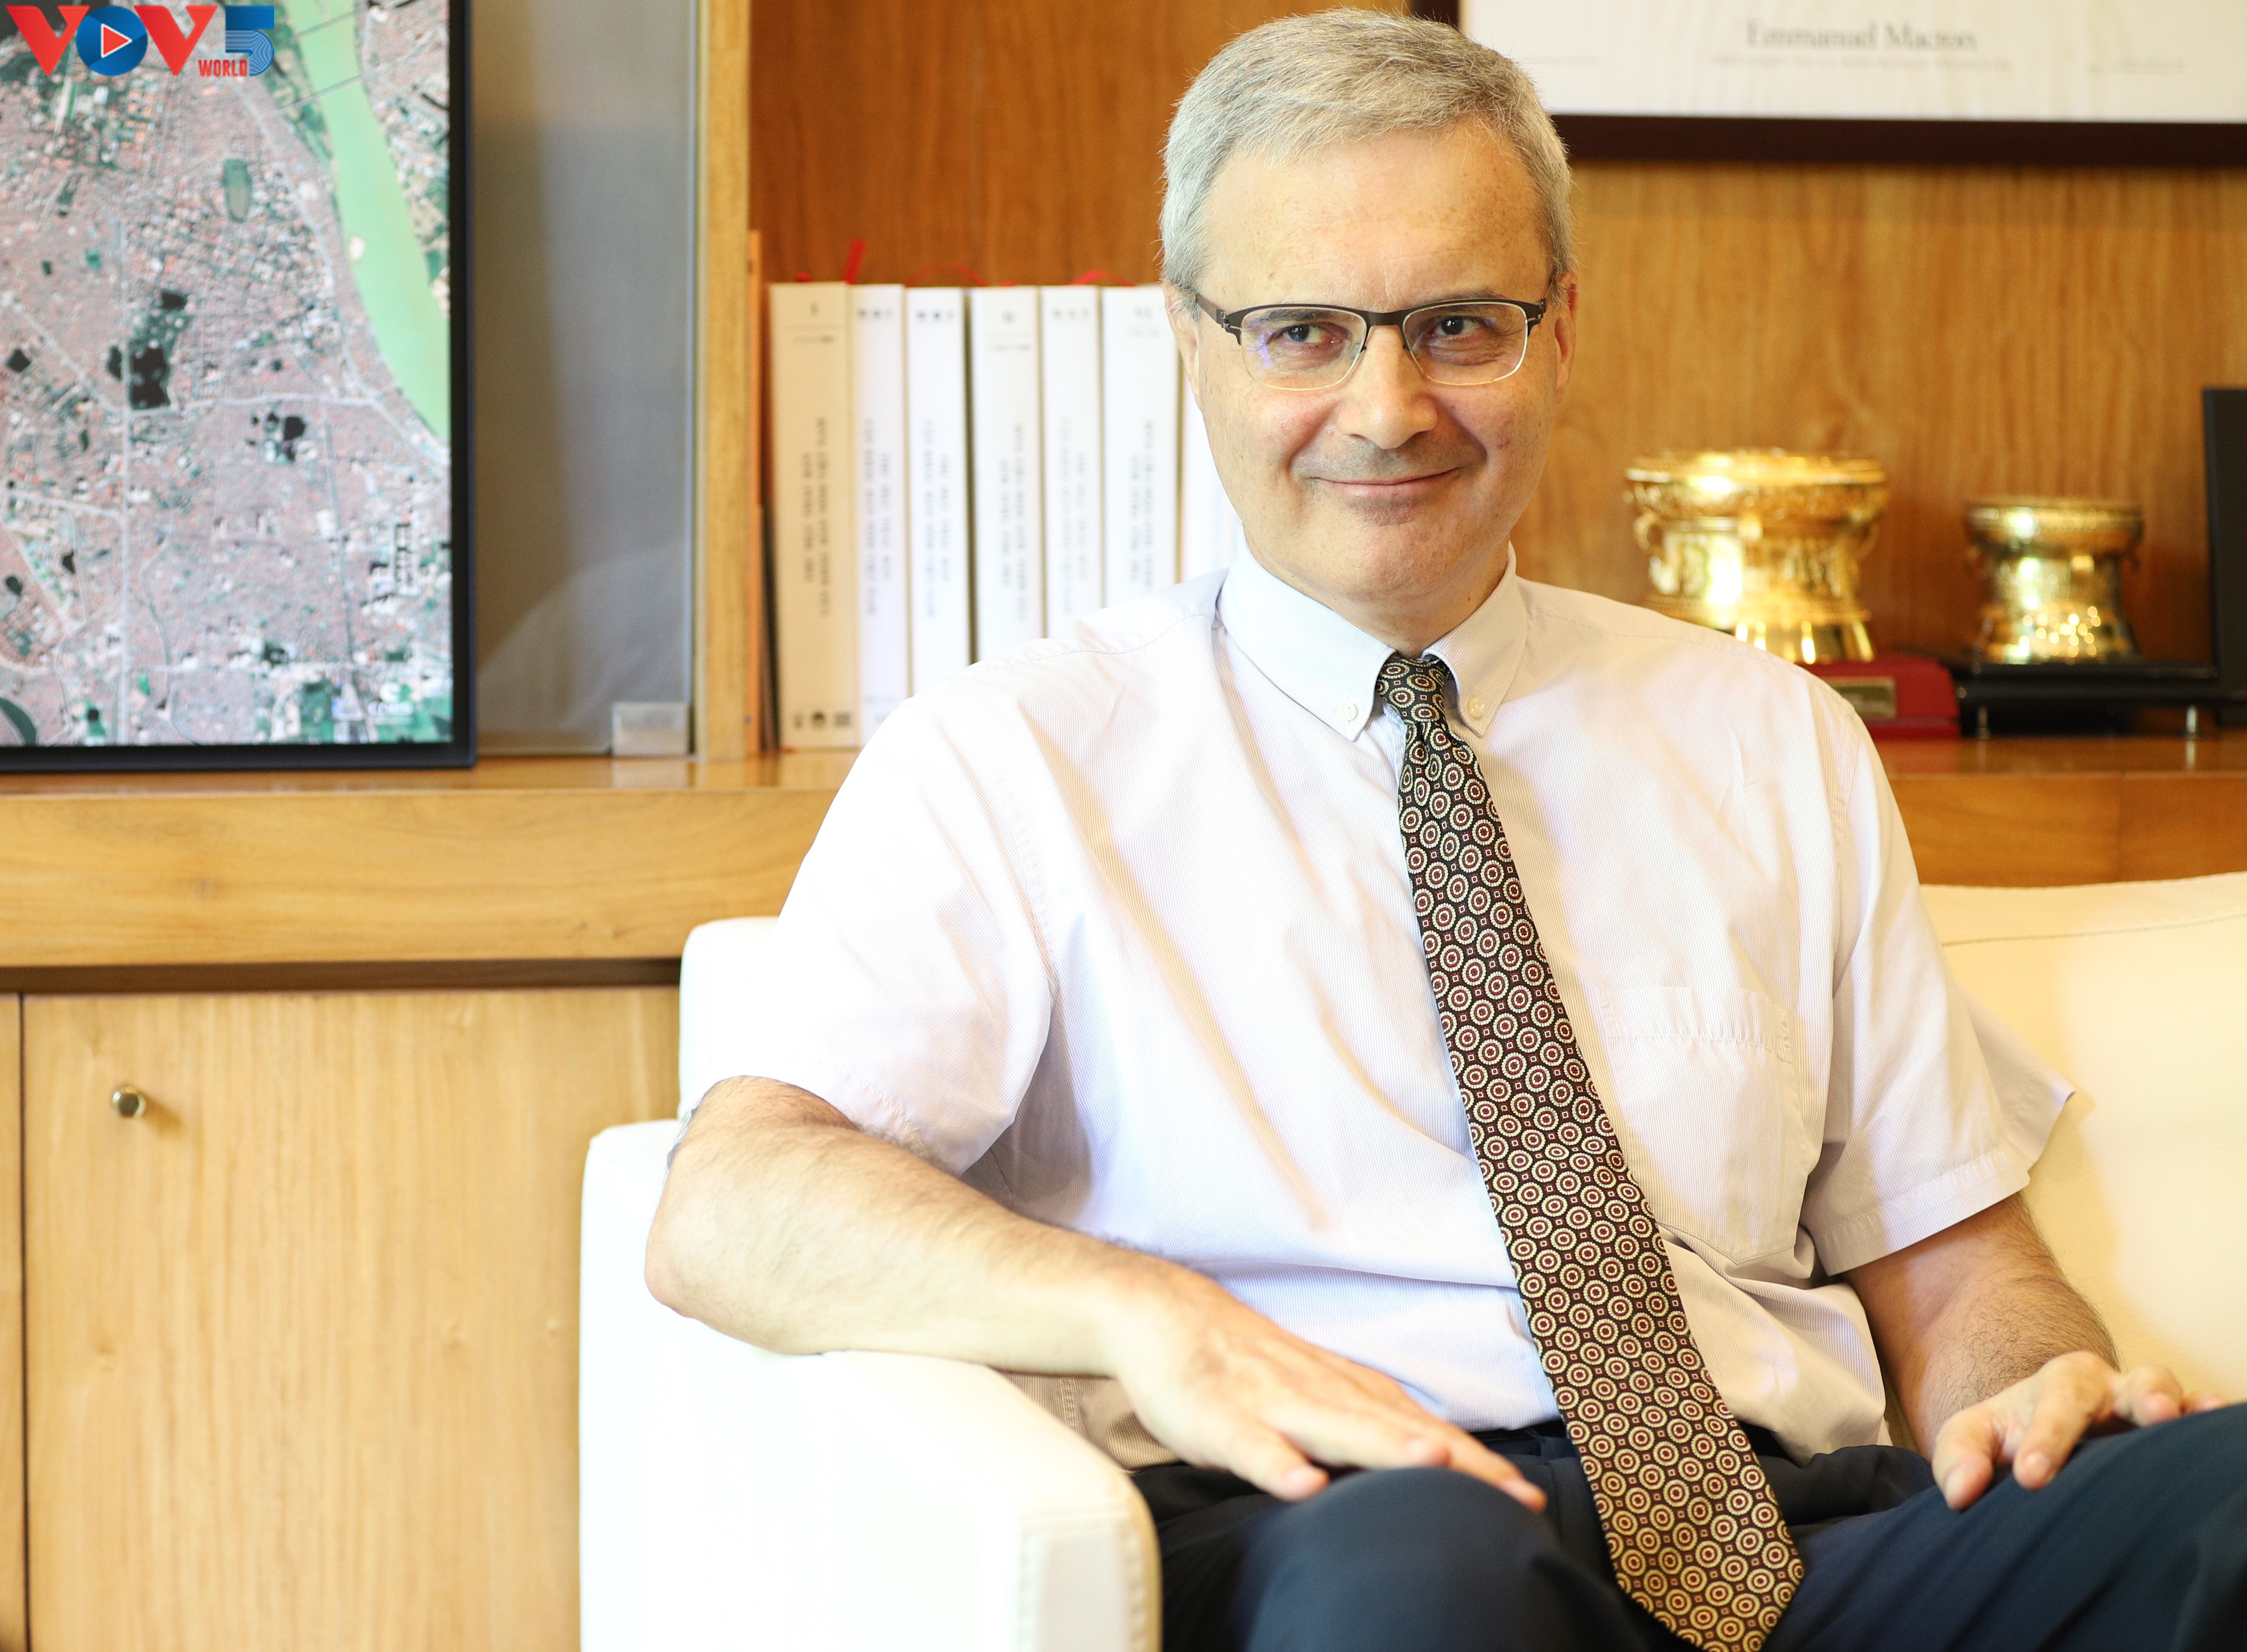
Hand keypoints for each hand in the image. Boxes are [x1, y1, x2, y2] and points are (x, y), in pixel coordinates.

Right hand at [1103, 1265, 1545, 1509]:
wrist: (1172, 1318)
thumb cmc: (1254, 1371)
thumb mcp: (1321, 1399)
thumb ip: (1371, 1430)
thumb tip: (1436, 1470)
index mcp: (1352, 1395)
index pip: (1427, 1434)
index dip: (1479, 1467)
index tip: (1531, 1500)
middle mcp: (1325, 1396)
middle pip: (1400, 1433)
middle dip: (1458, 1462)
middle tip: (1512, 1492)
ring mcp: (1275, 1404)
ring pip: (1338, 1428)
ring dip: (1386, 1447)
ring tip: (1433, 1464)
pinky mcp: (1221, 1419)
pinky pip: (1253, 1447)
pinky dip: (1279, 1465)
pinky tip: (1303, 1486)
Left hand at [1930, 1349, 2227, 1509]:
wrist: (2040, 1436)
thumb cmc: (2008, 1437)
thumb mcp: (1973, 1439)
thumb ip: (1958, 1459)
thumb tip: (1962, 1493)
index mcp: (2057, 1385)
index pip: (2055, 1405)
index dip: (2046, 1438)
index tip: (2031, 1476)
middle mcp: (2108, 1390)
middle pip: (2126, 1384)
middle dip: (2140, 1397)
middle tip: (2153, 1415)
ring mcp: (2143, 1408)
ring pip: (2167, 1392)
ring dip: (2178, 1404)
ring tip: (2183, 1420)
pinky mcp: (2172, 1434)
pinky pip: (2197, 1416)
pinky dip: (2210, 1417)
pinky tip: (2221, 1422)